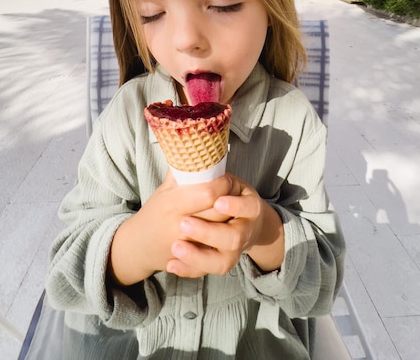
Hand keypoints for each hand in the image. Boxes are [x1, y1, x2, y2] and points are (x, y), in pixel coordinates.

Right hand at [109, 171, 235, 285]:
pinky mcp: (194, 261)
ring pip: (221, 234)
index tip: (226, 178)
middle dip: (230, 200)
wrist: (138, 246)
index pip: (208, 193)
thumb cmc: (154, 213)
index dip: (222, 184)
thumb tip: (195, 147)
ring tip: (230, 209)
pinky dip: (224, 240)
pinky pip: (216, 252)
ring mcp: (187, 247)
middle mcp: (179, 226)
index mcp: (171, 205)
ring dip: (230, 220)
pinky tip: (225, 229)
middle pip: (218, 213)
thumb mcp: (163, 191)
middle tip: (232, 191)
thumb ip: (180, 173)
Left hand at [166, 175, 283, 277]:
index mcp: (248, 205)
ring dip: (197, 256)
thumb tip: (184, 146)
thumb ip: (206, 170)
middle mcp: (244, 229)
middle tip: (183, 223)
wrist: (241, 225)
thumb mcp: (223, 181)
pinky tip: (171, 265)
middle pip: (232, 236)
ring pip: (221, 261)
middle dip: (208, 232)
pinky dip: (189, 270)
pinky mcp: (220, 264)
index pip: (247, 206)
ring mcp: (233, 251)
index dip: (234, 204)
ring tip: (175, 247)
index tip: (217, 200)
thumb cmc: (225, 196)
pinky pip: (206, 273)